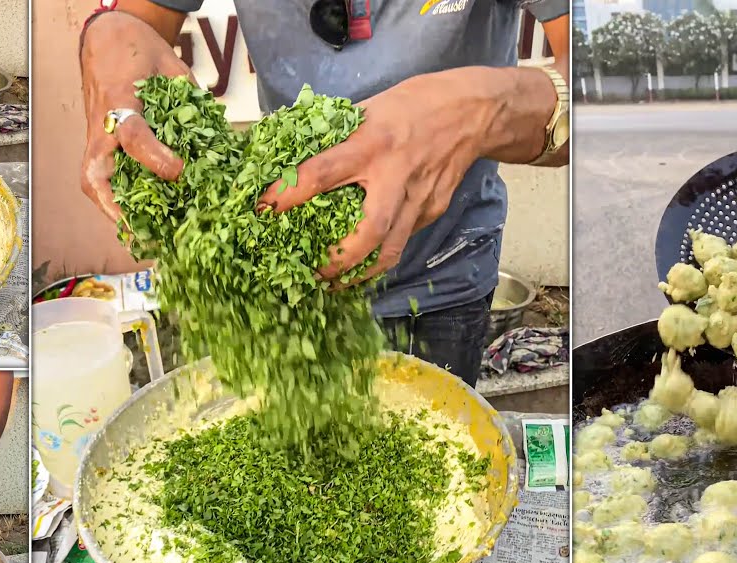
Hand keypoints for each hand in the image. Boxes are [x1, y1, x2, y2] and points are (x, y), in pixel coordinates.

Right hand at [79, 12, 195, 222]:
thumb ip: (192, 98)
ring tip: (143, 239)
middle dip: (116, 208)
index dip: (156, 157)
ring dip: (114, 213)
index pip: (133, 136)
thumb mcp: (171, 64)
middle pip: (95, 175)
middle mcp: (102, 126)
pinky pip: (100, 179)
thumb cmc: (139, 50)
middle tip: (141, 235)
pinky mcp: (98, 146)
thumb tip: (218, 135)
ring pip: (93, 182)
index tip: (179, 171)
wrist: (107, 36)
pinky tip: (140, 221)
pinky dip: (116, 202)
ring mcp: (96, 138)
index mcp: (119, 100)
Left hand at [261, 72, 490, 284]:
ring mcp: (418, 198)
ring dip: (361, 273)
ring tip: (335, 284)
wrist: (472, 113)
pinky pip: (403, 239)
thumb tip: (299, 155)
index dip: (290, 193)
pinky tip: (364, 261)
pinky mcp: (432, 210)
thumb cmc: (414, 104)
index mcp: (372, 143)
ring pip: (392, 249)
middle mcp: (395, 176)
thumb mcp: (370, 108)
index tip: (264, 209)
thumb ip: (339, 135)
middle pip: (370, 230)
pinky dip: (381, 254)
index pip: (323, 172)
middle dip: (339, 259)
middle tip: (313, 273)